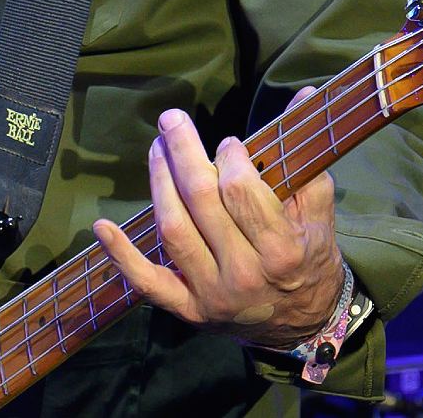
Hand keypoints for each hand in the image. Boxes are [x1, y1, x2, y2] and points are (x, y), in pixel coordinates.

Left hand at [92, 95, 341, 348]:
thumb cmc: (310, 262)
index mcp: (281, 251)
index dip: (230, 158)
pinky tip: (101, 226)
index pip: (241, 191)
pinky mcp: (188, 309)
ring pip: (173, 229)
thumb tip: (304, 97)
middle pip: (201, 202)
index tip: (228, 143)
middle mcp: (244, 274)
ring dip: (158, 183)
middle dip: (183, 154)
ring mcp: (212, 294)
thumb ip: (309, 161)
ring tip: (156, 148)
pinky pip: (148, 282)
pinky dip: (121, 256)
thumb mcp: (321, 220)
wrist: (303, 326)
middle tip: (171, 120)